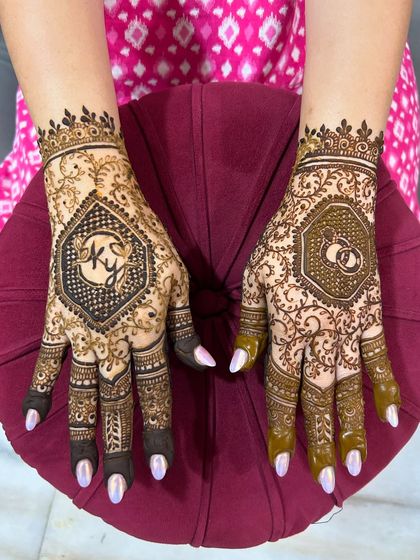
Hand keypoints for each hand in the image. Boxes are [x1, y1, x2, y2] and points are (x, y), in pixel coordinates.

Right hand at [22, 107, 215, 503]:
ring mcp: (81, 332)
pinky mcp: (57, 318)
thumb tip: (210, 367)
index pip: (156, 393)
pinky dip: (40, 393)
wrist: (98, 205)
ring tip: (82, 476)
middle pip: (117, 405)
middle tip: (120, 491)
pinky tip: (32, 424)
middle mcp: (113, 340)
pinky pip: (47, 363)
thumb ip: (188, 328)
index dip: (158, 432)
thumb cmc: (146, 239)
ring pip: (81, 395)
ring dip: (82, 437)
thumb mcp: (178, 279)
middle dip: (120, 449)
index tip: (160, 470)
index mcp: (147, 330)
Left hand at [230, 120, 400, 493]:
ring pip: (351, 385)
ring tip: (353, 465)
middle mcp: (321, 332)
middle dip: (319, 440)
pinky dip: (386, 386)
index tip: (281, 461)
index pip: (281, 387)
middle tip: (323, 481)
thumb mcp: (256, 277)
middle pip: (318, 396)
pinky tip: (391, 417)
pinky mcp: (371, 312)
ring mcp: (350, 324)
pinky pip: (380, 356)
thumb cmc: (283, 238)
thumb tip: (240, 368)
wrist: (328, 202)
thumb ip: (252, 326)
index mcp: (288, 325)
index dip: (280, 426)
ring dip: (353, 426)